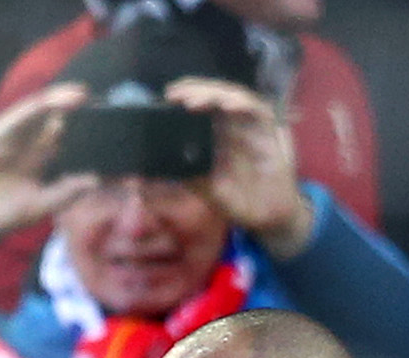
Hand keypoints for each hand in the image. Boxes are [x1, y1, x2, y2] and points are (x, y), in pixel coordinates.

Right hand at [0, 84, 93, 248]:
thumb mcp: (38, 207)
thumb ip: (64, 193)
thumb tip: (95, 180)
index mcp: (36, 161)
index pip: (63, 139)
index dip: (83, 129)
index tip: (108, 125)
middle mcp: (23, 147)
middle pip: (52, 121)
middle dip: (73, 110)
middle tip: (100, 102)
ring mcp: (6, 141)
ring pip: (34, 115)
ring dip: (56, 102)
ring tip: (80, 96)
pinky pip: (12, 121)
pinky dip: (30, 111)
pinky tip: (48, 103)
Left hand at [168, 77, 312, 257]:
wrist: (265, 216)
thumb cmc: (236, 199)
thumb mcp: (202, 187)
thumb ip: (179, 176)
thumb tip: (140, 179)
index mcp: (214, 134)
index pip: (200, 106)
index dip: (185, 96)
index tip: (166, 97)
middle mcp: (231, 125)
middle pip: (214, 96)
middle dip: (195, 90)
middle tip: (175, 94)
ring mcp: (250, 126)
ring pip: (234, 97)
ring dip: (215, 95)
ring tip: (194, 101)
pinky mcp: (268, 131)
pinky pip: (257, 110)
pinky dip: (243, 104)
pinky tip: (228, 106)